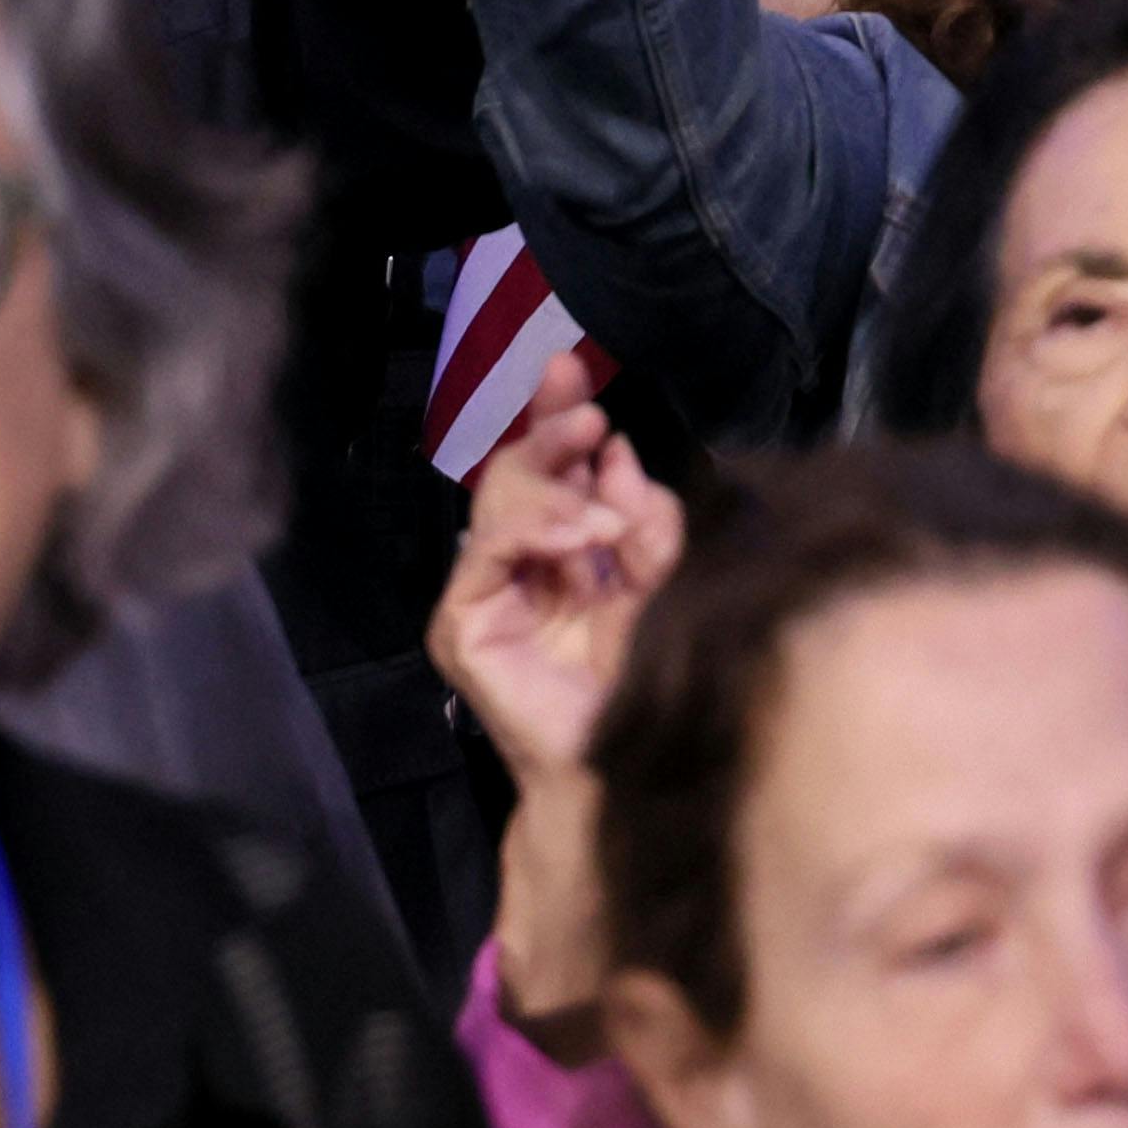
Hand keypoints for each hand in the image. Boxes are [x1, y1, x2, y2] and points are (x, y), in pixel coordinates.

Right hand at [425, 358, 683, 793]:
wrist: (624, 758)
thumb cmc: (645, 675)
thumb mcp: (664, 579)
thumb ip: (646, 519)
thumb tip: (618, 455)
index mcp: (567, 543)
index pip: (554, 465)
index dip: (557, 415)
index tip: (572, 369)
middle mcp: (520, 560)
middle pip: (516, 470)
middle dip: (548, 431)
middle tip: (585, 414)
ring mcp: (486, 591)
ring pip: (497, 500)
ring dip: (551, 485)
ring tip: (601, 516)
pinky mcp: (462, 625)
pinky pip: (485, 553)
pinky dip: (534, 531)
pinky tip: (580, 537)